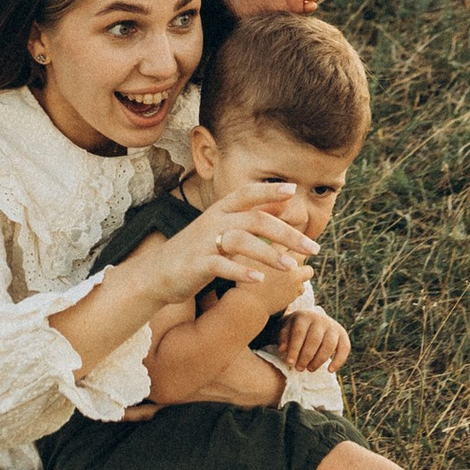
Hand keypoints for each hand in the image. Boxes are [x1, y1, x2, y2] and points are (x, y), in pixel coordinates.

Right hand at [134, 180, 316, 314]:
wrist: (156, 273)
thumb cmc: (196, 250)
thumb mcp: (221, 228)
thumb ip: (248, 216)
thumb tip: (280, 204)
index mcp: (220, 211)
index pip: (246, 194)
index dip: (268, 191)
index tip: (291, 190)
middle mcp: (213, 222)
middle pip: (254, 220)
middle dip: (287, 233)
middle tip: (313, 248)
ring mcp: (204, 243)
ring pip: (241, 241)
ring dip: (269, 253)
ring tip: (291, 266)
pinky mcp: (196, 265)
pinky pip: (221, 265)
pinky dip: (241, 271)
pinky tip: (258, 279)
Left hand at [271, 300, 350, 374]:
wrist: (311, 319)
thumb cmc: (295, 328)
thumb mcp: (286, 329)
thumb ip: (283, 338)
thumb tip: (283, 349)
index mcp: (304, 317)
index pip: (299, 333)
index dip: (294, 349)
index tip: (289, 363)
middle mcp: (320, 319)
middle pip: (314, 340)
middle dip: (306, 357)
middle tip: (299, 368)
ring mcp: (333, 326)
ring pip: (329, 345)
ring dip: (319, 360)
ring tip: (310, 369)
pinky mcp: (342, 334)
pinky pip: (345, 348)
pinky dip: (339, 360)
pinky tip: (330, 370)